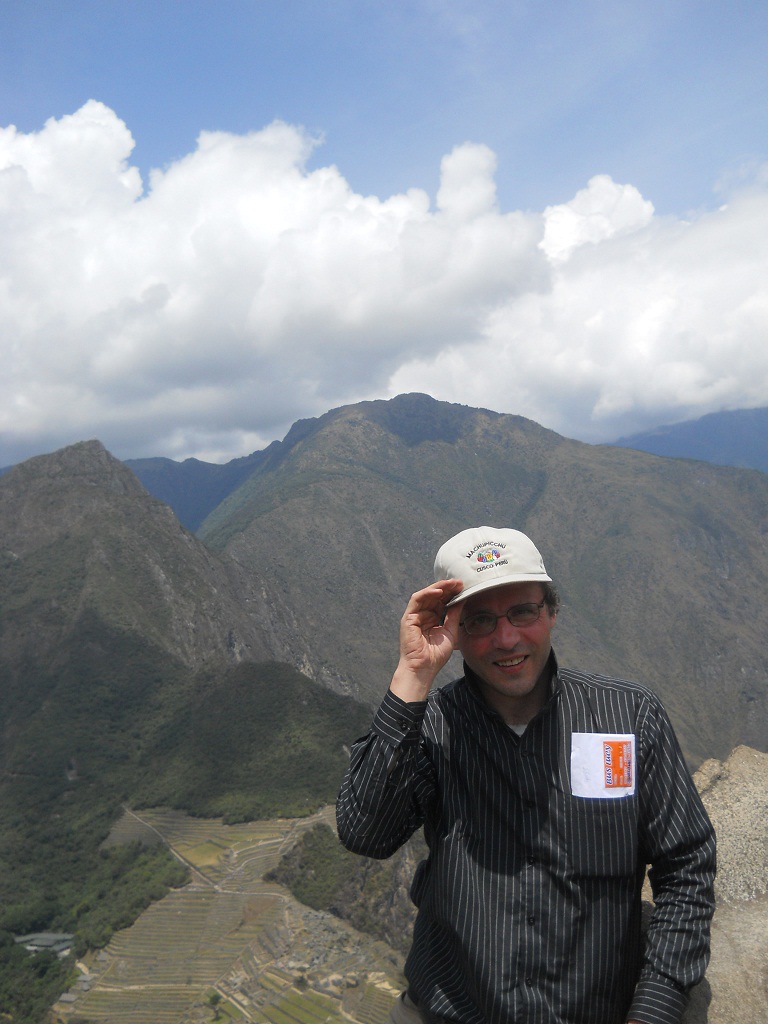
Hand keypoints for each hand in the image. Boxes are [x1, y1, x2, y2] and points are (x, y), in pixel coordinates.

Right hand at [389, 579, 463, 701]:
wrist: (424, 668)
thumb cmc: (436, 655)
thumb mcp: (450, 631)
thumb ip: (454, 615)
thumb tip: (462, 600)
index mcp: (432, 619)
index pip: (442, 602)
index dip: (452, 594)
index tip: (463, 587)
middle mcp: (423, 615)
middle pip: (435, 596)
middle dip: (447, 588)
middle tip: (459, 582)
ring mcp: (415, 616)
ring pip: (426, 595)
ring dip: (439, 587)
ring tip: (451, 584)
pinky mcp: (408, 617)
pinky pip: (417, 600)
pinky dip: (427, 593)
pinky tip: (439, 591)